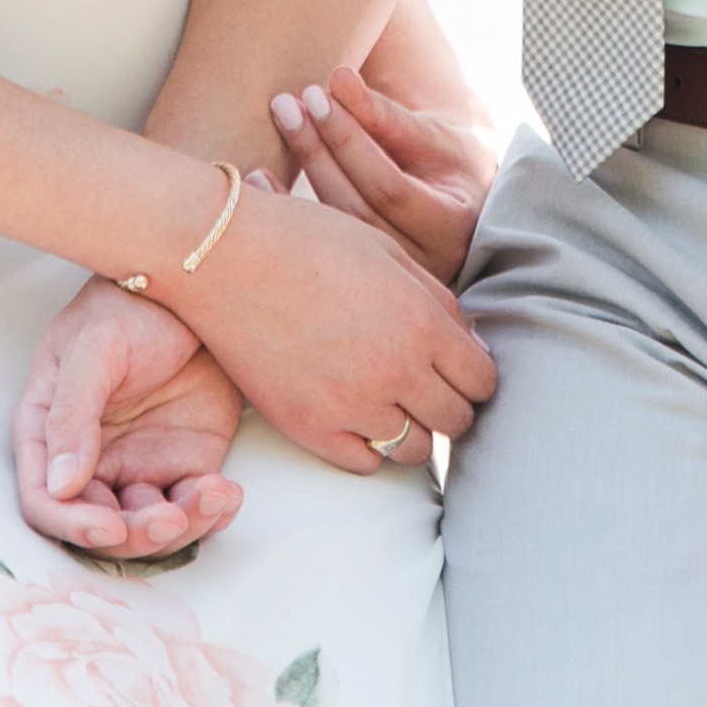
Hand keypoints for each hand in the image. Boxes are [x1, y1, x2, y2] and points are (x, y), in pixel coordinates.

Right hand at [12, 279, 244, 560]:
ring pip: (149, 527)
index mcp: (51, 430)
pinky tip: (228, 493)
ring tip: (211, 496)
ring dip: (179, 528)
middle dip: (134, 535)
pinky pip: (194, 507)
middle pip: (101, 525)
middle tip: (167, 520)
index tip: (108, 527)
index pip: (45, 500)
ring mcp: (140, 464)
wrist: (196, 282)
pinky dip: (212, 512)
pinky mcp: (186, 463)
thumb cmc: (131, 304)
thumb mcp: (95, 346)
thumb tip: (60, 484)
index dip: (71, 524)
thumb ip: (72, 412)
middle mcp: (92, 458)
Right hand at [154, 174, 495, 476]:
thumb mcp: (385, 251)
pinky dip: (367, 445)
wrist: (225, 255)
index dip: (475, 376)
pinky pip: (364, 465)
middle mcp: (393, 369)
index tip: (459, 370)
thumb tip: (471, 345)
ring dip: (410, 428)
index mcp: (419, 320)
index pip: (482, 380)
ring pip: (413, 451)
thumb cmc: (306, 240)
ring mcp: (350, 405)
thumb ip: (436, 300)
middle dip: (449, 405)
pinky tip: (353, 412)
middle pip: (455, 421)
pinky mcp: (310, 429)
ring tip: (388, 399)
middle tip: (426, 387)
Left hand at [265, 64, 498, 285]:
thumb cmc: (445, 160)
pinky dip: (289, 212)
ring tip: (278, 127)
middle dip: (318, 152)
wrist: (457, 201)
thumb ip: (385, 114)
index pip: (389, 186)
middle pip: (357, 208)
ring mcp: (391, 281)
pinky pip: (320, 246)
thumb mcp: (429, 134)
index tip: (315, 94)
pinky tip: (257, 178)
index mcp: (449, 226)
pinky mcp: (361, 283)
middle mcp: (423, 265)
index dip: (349, 140)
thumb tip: (339, 77)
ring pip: (335, 232)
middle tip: (285, 104)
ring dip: (300, 176)